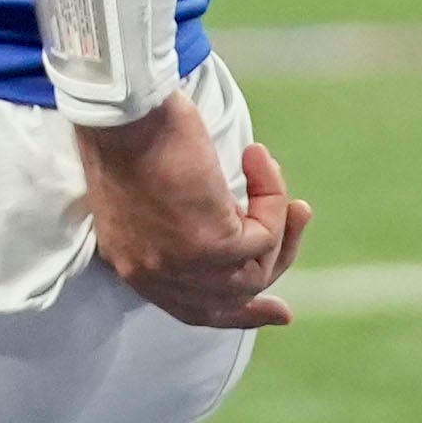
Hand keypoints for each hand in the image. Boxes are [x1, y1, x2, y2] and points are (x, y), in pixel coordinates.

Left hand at [76, 95, 313, 329]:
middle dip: (276, 262)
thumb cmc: (130, 131)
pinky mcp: (209, 248)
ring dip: (276, 219)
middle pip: (231, 296)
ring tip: (270, 169)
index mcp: (132, 262)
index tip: (282, 311)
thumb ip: (186, 226)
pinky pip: (264, 236)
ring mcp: (180, 267)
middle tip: (300, 215)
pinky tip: (256, 157)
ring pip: (256, 269)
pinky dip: (270, 195)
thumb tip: (234, 230)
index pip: (190, 309)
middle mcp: (151, 275)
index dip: (238, 312)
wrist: (121, 110)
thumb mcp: (154, 192)